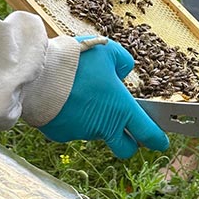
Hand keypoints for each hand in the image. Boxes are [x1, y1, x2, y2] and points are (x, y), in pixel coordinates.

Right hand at [39, 38, 168, 158]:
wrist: (39, 74)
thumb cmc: (77, 61)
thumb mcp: (108, 50)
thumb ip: (123, 62)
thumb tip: (123, 71)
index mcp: (121, 108)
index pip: (148, 133)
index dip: (157, 140)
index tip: (160, 142)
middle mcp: (103, 127)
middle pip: (124, 149)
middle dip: (128, 143)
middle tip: (123, 128)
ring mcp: (81, 133)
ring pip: (93, 132)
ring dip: (92, 119)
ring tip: (77, 94)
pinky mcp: (61, 135)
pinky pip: (70, 128)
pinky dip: (70, 118)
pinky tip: (62, 100)